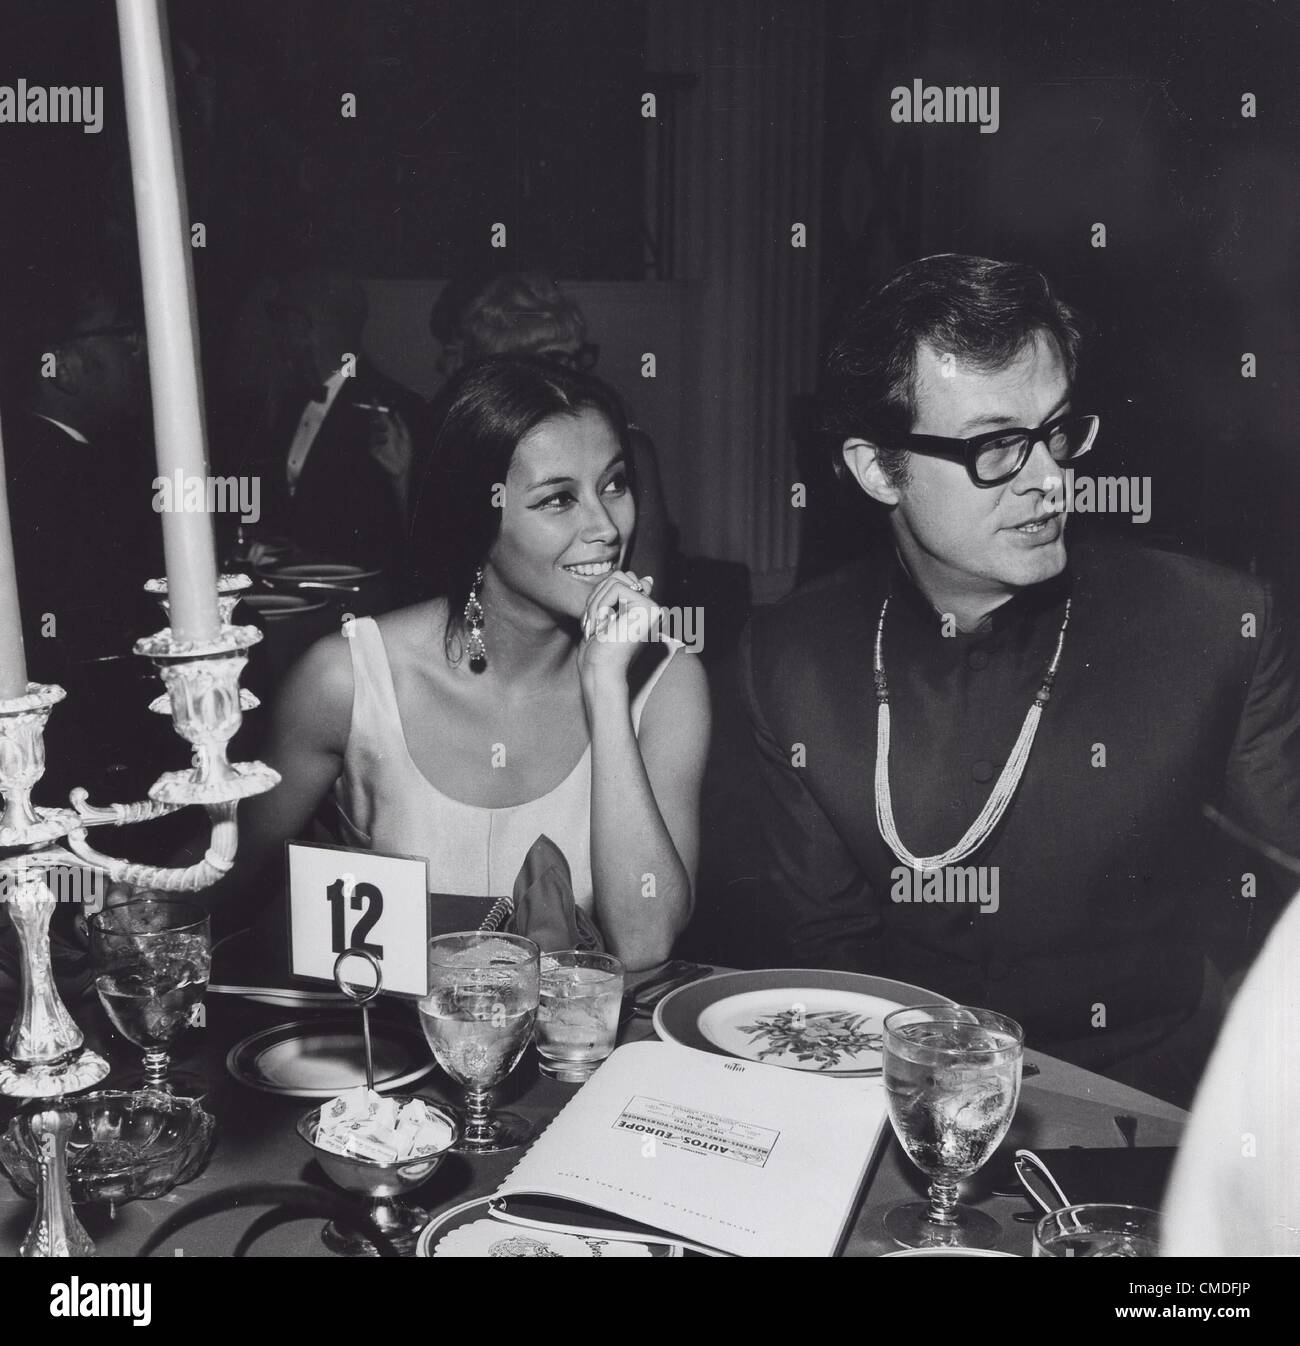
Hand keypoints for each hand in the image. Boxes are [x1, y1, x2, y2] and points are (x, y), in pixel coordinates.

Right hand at [367, 409, 412, 481]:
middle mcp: (381, 435)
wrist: (402, 471)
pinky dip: (379, 439)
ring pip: (374, 429)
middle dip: (374, 413)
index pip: (380, 417)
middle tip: (375, 407)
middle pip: (374, 421)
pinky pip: (373, 441)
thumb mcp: (406, 438)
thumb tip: (396, 412)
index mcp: (389, 431)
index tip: (375, 399)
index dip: (377, 408)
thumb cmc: (404, 456)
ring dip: (379, 427)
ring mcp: (375, 443)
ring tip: (386, 429)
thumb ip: (401, 425)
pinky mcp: (373, 451)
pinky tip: (385, 440)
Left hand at [577, 571, 661, 691]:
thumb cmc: (598, 652)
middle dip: (597, 595)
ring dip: (597, 602)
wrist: (600, 671)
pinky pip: (616, 588)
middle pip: (619, 575)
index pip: (623, 580)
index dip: (602, 594)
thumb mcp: (606, 616)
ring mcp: (652, 608)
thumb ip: (620, 597)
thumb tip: (647, 579)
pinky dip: (601, 605)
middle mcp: (652, 609)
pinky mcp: (648, 608)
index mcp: (642, 611)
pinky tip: (602, 626)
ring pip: (616, 578)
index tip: (597, 622)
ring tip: (597, 626)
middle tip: (593, 624)